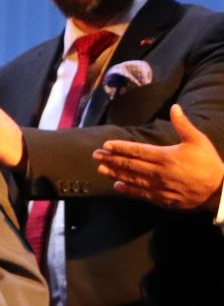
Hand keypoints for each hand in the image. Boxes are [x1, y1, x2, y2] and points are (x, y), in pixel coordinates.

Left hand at [94, 104, 223, 210]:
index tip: (105, 145)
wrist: (219, 190)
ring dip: (114, 173)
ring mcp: (159, 187)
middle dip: (111, 159)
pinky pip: (141, 194)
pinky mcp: (162, 199)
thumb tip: (174, 107)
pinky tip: (117, 186)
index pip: (137, 151)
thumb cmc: (208, 163)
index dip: (120, 148)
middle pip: (130, 165)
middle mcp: (159, 172)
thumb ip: (183, 124)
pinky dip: (128, 190)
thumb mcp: (198, 140)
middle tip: (94, 156)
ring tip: (100, 169)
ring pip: (132, 179)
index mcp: (166, 157)